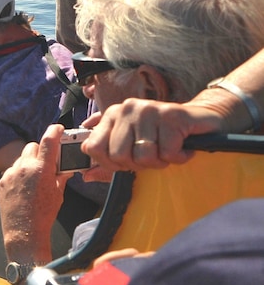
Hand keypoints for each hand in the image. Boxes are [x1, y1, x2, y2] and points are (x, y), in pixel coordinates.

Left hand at [0, 124, 67, 262]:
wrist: (24, 232)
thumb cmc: (44, 215)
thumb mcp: (58, 194)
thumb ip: (60, 177)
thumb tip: (65, 169)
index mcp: (42, 169)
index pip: (49, 141)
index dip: (54, 131)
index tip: (58, 128)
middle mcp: (25, 168)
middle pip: (32, 146)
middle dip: (40, 151)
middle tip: (46, 163)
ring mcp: (11, 174)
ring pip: (21, 158)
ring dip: (28, 163)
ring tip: (34, 180)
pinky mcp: (2, 181)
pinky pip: (12, 170)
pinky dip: (19, 174)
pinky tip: (23, 188)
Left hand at [79, 94, 230, 171]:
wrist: (200, 120)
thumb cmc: (161, 137)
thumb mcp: (131, 149)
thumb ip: (107, 162)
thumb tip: (85, 176)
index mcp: (111, 115)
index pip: (92, 148)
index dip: (110, 163)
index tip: (126, 161)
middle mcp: (126, 108)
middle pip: (118, 155)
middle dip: (138, 164)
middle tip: (153, 155)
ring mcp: (148, 109)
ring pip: (144, 156)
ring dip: (160, 161)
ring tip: (167, 149)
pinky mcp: (171, 114)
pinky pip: (168, 152)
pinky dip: (178, 157)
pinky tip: (181, 147)